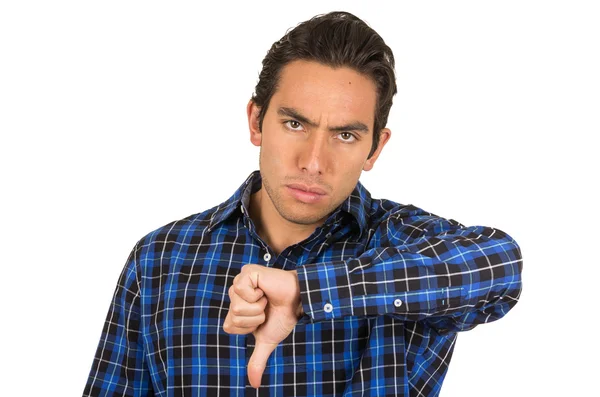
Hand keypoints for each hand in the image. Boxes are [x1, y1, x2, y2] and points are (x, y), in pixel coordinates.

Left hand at [223, 264, 302, 387]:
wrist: (298, 301)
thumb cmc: (283, 317)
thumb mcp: (267, 340)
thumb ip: (257, 360)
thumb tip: (254, 385)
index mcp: (236, 309)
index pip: (229, 326)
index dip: (248, 327)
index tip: (262, 319)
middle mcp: (235, 295)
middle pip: (233, 316)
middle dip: (254, 317)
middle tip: (266, 307)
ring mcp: (239, 282)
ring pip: (236, 305)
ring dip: (257, 307)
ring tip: (266, 298)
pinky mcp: (247, 272)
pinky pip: (241, 289)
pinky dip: (256, 294)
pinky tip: (265, 288)